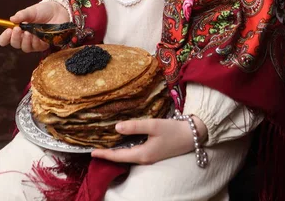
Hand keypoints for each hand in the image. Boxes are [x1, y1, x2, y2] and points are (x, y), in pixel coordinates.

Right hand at [0, 0, 69, 52]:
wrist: (59, 10)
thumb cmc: (44, 10)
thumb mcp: (31, 11)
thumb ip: (22, 15)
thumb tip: (12, 19)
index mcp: (19, 29)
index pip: (7, 38)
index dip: (4, 38)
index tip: (7, 31)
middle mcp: (25, 37)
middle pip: (15, 44)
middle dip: (15, 38)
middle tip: (17, 29)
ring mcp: (34, 42)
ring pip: (25, 48)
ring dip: (25, 41)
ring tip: (28, 32)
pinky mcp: (44, 44)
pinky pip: (37, 48)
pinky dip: (35, 42)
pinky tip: (36, 36)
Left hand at [91, 117, 207, 164]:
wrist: (193, 135)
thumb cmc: (173, 130)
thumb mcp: (153, 125)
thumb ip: (135, 126)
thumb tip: (116, 127)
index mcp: (142, 154)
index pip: (118, 156)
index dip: (105, 154)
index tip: (92, 152)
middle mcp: (144, 158)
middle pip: (122, 158)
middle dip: (109, 153)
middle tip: (95, 147)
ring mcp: (150, 156)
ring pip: (128, 154)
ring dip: (117, 150)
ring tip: (105, 143)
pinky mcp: (154, 151)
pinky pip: (135, 151)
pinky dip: (126, 146)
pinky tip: (123, 139)